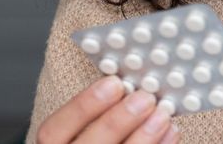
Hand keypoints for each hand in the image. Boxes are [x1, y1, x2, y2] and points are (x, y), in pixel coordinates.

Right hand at [35, 75, 179, 143]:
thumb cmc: (96, 140)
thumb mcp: (83, 129)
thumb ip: (96, 115)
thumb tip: (128, 87)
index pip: (52, 131)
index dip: (82, 106)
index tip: (114, 83)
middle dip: (116, 122)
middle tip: (144, 98)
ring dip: (142, 138)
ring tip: (162, 116)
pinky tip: (170, 134)